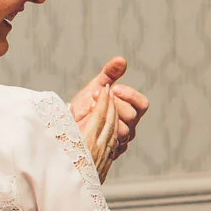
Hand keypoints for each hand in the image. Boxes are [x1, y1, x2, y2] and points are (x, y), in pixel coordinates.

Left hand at [71, 57, 147, 174]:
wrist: (69, 126)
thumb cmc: (84, 106)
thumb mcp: (96, 87)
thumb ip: (110, 74)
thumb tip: (121, 60)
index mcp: (130, 110)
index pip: (142, 104)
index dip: (131, 95)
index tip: (115, 88)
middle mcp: (129, 126)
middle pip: (132, 116)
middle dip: (114, 103)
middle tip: (95, 95)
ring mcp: (121, 140)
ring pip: (123, 130)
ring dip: (105, 117)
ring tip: (90, 108)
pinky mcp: (111, 151)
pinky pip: (111, 142)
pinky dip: (100, 130)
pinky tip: (89, 122)